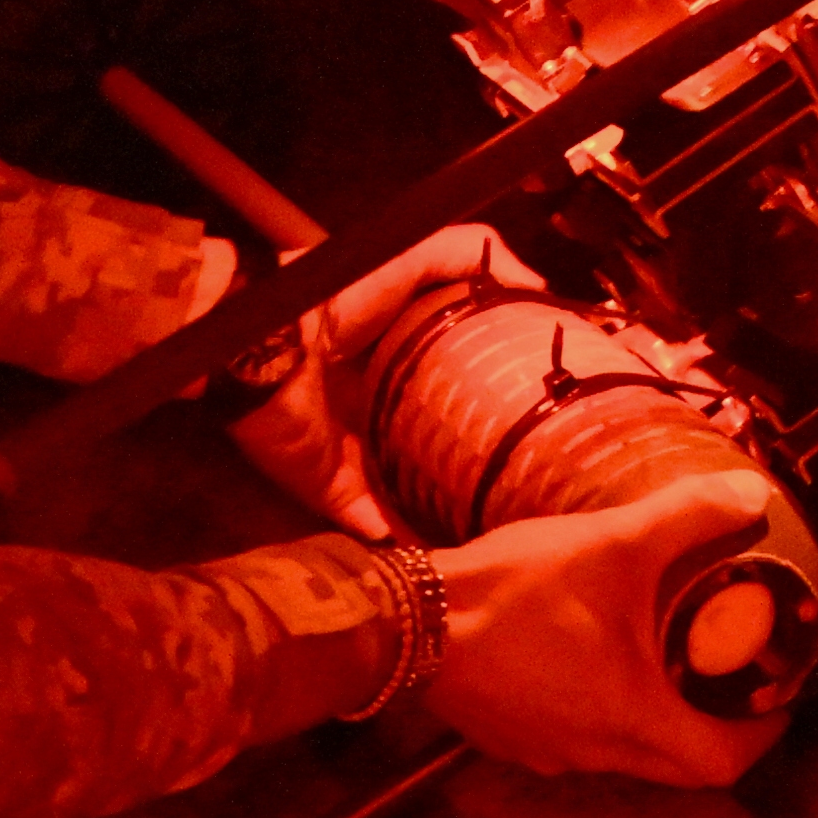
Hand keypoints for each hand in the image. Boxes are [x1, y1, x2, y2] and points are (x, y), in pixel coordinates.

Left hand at [217, 218, 537, 541]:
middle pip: (444, 451)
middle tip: (538, 489)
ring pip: (416, 499)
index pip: (465, 391)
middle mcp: (388, 415)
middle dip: (482, 470)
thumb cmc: (336, 299)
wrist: (263, 345)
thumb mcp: (410, 260)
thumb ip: (468, 256)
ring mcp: (361, 460)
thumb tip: (540, 286)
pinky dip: (403, 546)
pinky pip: (375, 529)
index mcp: (407, 366)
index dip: (505, 403)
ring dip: (449, 518)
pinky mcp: (334, 491)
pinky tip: (442, 561)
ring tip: (500, 532)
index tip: (554, 420)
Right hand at [426, 469, 804, 788]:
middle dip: (714, 727)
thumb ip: (685, 518)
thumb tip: (753, 495)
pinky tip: (590, 660)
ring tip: (665, 660)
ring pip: (626, 753)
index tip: (775, 700)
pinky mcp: (512, 740)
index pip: (723, 763)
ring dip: (655, 719)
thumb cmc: (518, 593)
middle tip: (730, 677)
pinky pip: (578, 739)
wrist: (409, 623)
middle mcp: (597, 753)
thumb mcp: (612, 544)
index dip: (760, 736)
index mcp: (634, 722)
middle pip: (679, 766)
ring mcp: (549, 753)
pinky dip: (602, 710)